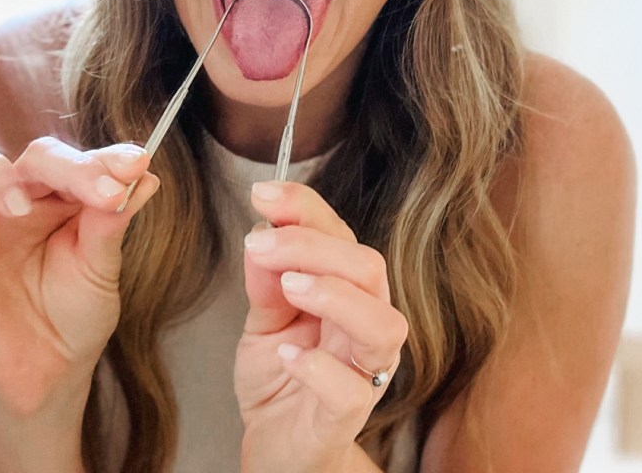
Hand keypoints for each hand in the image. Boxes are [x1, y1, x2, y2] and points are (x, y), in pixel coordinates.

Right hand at [0, 136, 159, 413]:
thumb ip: (112, 223)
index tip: (135, 165)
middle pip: (31, 156)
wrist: (45, 375)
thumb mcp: (101, 270)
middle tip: (99, 191)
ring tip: (20, 207)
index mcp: (63, 196)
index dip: (107, 159)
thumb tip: (144, 175)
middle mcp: (19, 197)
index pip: (80, 161)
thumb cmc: (75, 317)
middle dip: (67, 166)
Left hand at [235, 182, 407, 472]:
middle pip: (368, 268)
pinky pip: (351, 390)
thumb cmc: (280, 377)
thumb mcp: (264, 320)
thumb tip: (261, 231)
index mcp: (348, 293)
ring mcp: (365, 371)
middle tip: (260, 244)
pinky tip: (286, 352)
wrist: (277, 445)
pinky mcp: (347, 415)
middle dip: (314, 245)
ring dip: (334, 295)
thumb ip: (265, 280)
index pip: (341, 236)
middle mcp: (366, 325)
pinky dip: (318, 367)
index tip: (263, 194)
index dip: (306, 209)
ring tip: (288, 288)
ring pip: (381, 324)